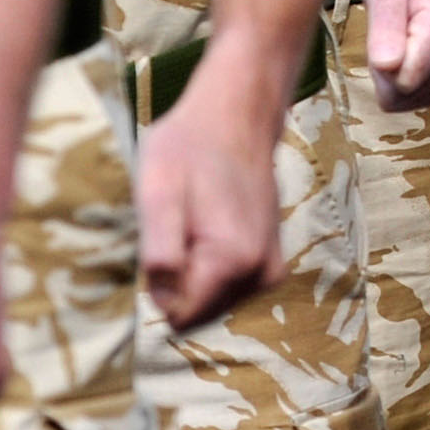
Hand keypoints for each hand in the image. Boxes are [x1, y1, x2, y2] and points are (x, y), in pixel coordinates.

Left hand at [135, 53, 289, 326]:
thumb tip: (163, 306)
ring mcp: (270, 269)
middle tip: (175, 229)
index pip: (180, 315)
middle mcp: (260, 273)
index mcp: (232, 261)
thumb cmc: (189, 148)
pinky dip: (212, 271)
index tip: (160, 245)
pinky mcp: (271, 261)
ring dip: (194, 274)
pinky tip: (205, 231)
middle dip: (178, 282)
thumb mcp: (158, 193)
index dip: (159, 286)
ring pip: (214, 302)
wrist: (238, 115)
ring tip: (191, 225)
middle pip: (199, 312)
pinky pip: (231, 290)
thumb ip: (161, 253)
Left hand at [357, 0, 429, 110]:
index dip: (380, 61)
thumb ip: (385, 26)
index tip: (387, 27)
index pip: (400, 81)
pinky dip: (407, 81)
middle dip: (385, 69)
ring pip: (408, 100)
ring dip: (395, 74)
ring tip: (404, 36)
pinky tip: (413, 51)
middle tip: (392, 30)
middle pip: (402, 94)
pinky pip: (417, 100)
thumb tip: (386, 67)